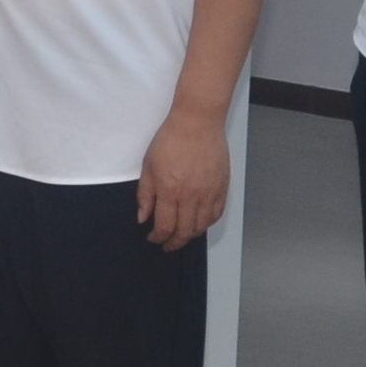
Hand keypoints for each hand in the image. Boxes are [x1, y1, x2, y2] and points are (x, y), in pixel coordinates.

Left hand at [136, 106, 231, 248]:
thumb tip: (143, 218)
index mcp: (169, 191)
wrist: (197, 122)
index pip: (164, 226)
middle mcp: (190, 196)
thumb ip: (145, 195)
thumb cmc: (171, 139)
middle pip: (184, 232)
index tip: (153, 238)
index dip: (157, 237)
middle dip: (173, 242)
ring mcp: (209, 193)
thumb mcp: (148, 166)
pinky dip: (207, 223)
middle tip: (167, 244)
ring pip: (201, 226)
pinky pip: (216, 214)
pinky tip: (199, 222)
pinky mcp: (222, 187)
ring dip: (190, 235)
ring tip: (182, 234)